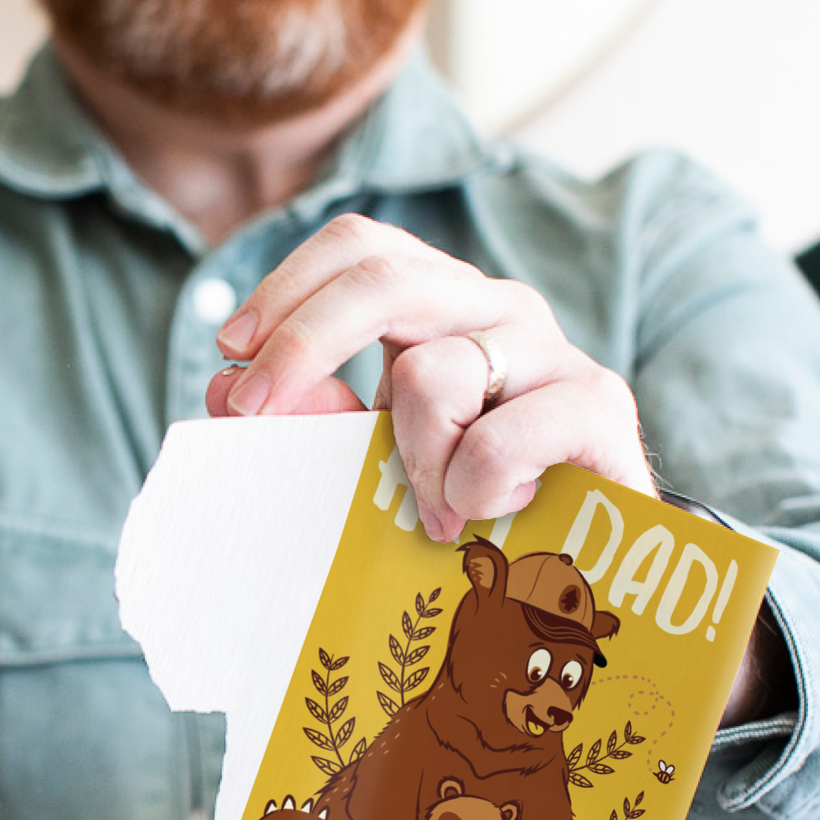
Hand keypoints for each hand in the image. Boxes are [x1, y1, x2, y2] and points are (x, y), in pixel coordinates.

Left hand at [203, 215, 655, 540]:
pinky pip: (497, 440)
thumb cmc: (466, 507)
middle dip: (302, 343)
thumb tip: (221, 386)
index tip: (229, 353)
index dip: (285, 290)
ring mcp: (553, 352)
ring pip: (432, 373)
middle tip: (255, 410)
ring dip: (411, 459)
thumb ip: (307, 419)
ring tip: (433, 515)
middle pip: (383, 279)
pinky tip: (488, 516)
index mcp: (442, 306)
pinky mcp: (598, 405)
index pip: (359, 246)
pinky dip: (471, 491)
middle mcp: (498, 310)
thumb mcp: (369, 459)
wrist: (587, 573)